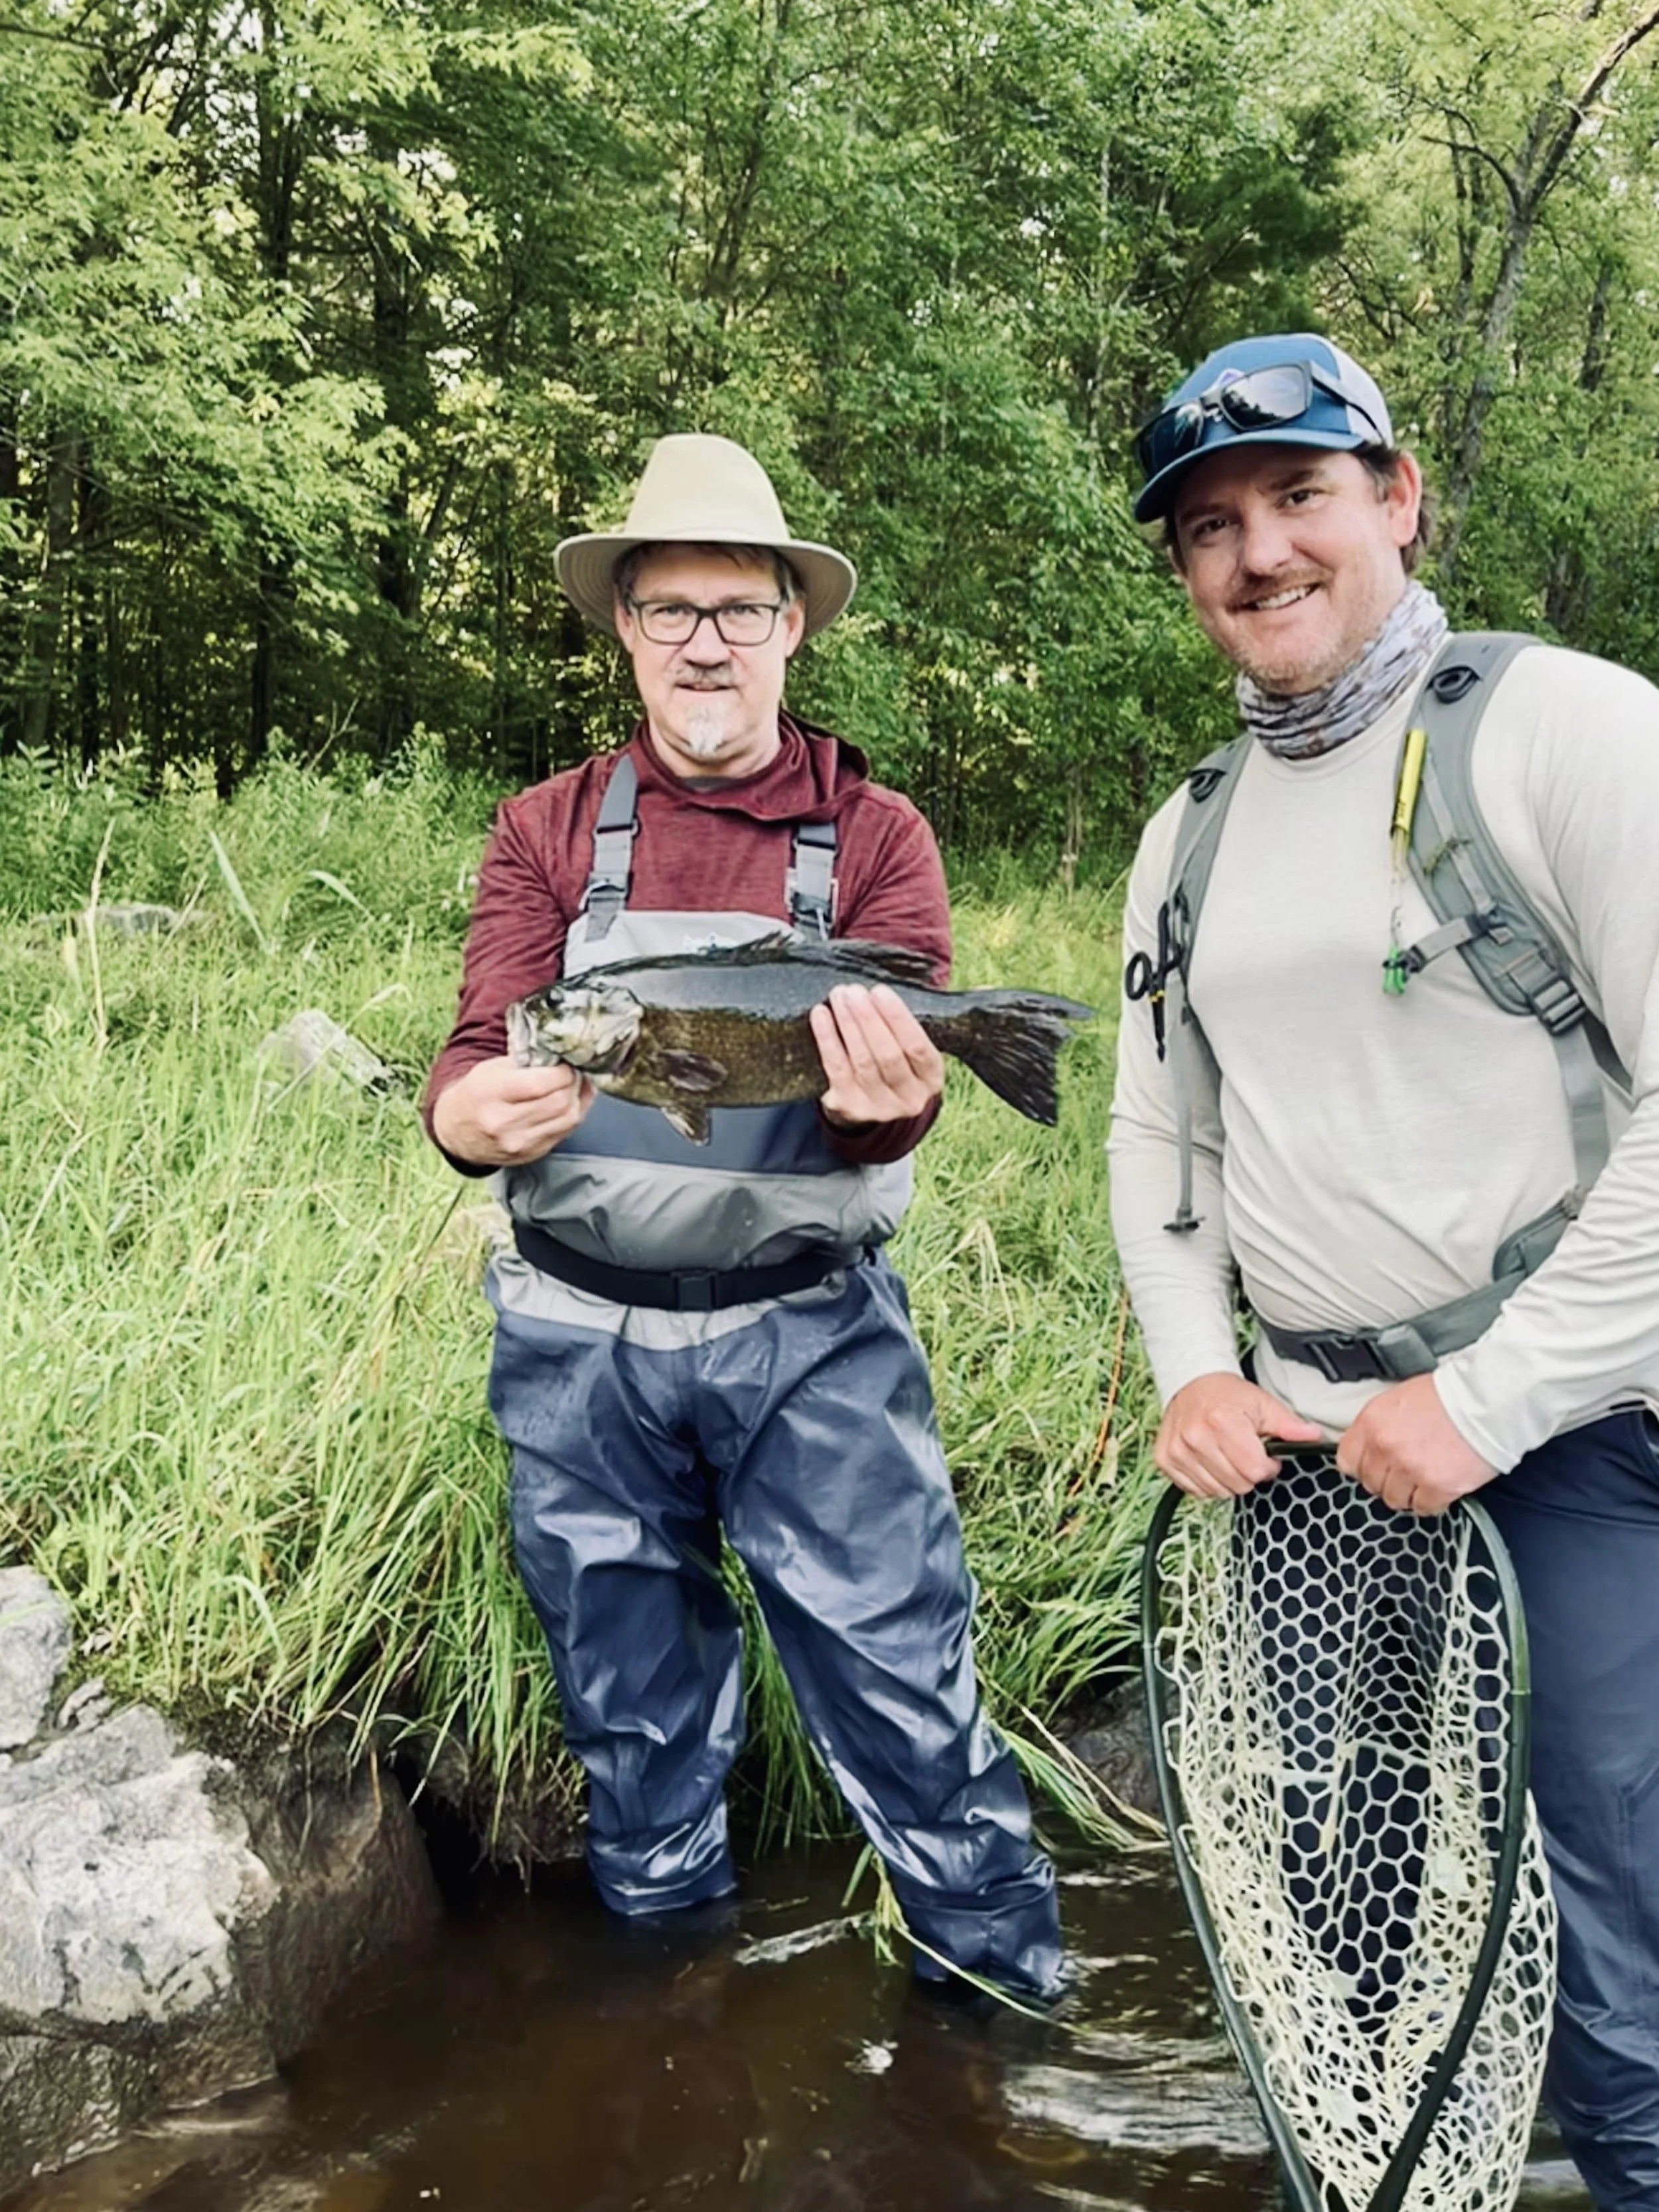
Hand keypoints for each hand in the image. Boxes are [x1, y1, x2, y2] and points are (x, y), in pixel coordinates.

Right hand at [431, 1055, 594, 1166]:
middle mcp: (504, 1123)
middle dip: (573, 1083)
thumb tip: (563, 1058)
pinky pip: (564, 1133)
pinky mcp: (531, 1155)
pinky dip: (572, 1115)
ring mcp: (519, 1143)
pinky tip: (571, 1102)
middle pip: (559, 1102)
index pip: (540, 1084)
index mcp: (491, 1094)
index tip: (567, 1063)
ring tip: (576, 1085)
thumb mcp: (491, 1069)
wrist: (456, 1131)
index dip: (562, 1072)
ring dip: (578, 1099)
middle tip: (575, 1072)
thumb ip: (526, 1063)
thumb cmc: (476, 1092)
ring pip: (568, 1119)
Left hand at [811, 983, 944, 1127]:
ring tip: (840, 996)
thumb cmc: (898, 1060)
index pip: (918, 1048)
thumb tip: (986, 989)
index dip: (897, 1019)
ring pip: (861, 1061)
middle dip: (869, 1019)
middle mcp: (908, 1100)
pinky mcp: (848, 1108)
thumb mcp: (921, 1048)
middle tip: (855, 991)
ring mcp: (877, 1108)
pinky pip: (836, 1069)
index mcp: (932, 1080)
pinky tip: (821, 1015)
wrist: (871, 1103)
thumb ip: (934, 1019)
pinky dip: (827, 1040)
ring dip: (847, 1024)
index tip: (880, 991)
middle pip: (888, 1056)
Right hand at [1155, 1372, 1327, 1499]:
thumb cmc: (1228, 1395)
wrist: (1191, 1382)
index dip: (1266, 1466)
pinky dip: (1207, 1481)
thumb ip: (1289, 1425)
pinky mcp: (1165, 1460)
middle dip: (1248, 1473)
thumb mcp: (1263, 1404)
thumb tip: (1314, 1436)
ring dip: (1227, 1479)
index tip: (1264, 1454)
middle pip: (1237, 1485)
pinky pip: (1195, 1490)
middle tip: (1245, 1453)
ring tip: (1227, 1455)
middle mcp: (1196, 1438)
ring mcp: (1177, 1451)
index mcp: (1223, 1423)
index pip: (1255, 1471)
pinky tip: (1210, 1461)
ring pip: (1216, 1491)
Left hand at [1335, 1374, 1494, 1514]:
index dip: (1362, 1467)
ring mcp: (1410, 1469)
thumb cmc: (1447, 1395)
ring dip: (1407, 1494)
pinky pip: (1424, 1508)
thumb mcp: (1398, 1399)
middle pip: (1371, 1483)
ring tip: (1423, 1481)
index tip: (1374, 1467)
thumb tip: (1370, 1446)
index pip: (1347, 1461)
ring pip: (1395, 1499)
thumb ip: (1379, 1425)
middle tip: (1405, 1473)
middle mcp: (1385, 1447)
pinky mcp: (1437, 1487)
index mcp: (1372, 1422)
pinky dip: (1431, 1502)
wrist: (1486, 1400)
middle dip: (1386, 1480)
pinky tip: (1440, 1488)